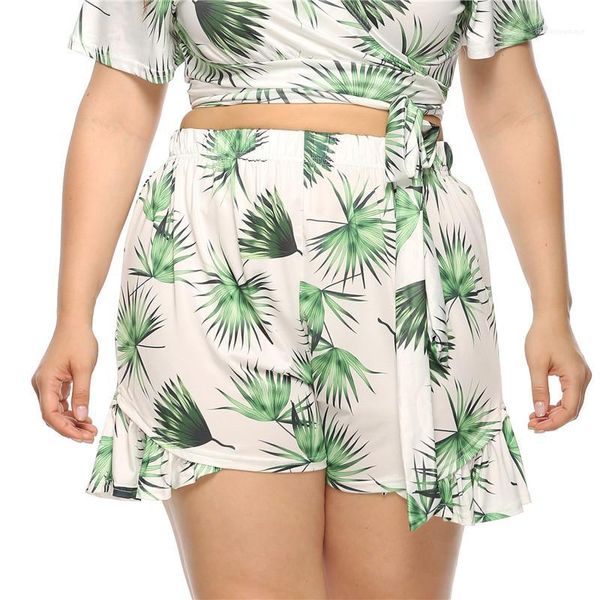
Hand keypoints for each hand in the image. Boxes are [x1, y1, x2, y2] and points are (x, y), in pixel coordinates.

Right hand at [31, 322, 98, 442]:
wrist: (75, 323)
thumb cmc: (79, 342)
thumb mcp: (84, 369)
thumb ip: (82, 394)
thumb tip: (82, 417)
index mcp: (45, 382)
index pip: (50, 414)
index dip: (66, 429)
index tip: (83, 436)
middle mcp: (41, 385)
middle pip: (52, 415)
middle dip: (71, 428)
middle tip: (90, 436)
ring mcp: (47, 383)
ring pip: (56, 410)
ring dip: (73, 421)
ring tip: (90, 429)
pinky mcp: (54, 381)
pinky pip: (60, 401)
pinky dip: (72, 410)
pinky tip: (85, 417)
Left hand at [525, 314, 591, 432]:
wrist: (551, 318)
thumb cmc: (543, 336)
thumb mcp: (536, 365)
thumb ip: (538, 390)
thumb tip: (539, 412)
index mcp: (575, 377)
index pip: (568, 410)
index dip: (552, 422)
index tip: (534, 426)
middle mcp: (583, 378)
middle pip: (572, 410)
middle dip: (552, 420)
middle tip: (532, 425)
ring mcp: (581, 375)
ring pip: (571, 404)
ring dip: (554, 413)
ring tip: (534, 417)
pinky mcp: (576, 373)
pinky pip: (570, 395)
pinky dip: (557, 404)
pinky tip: (542, 407)